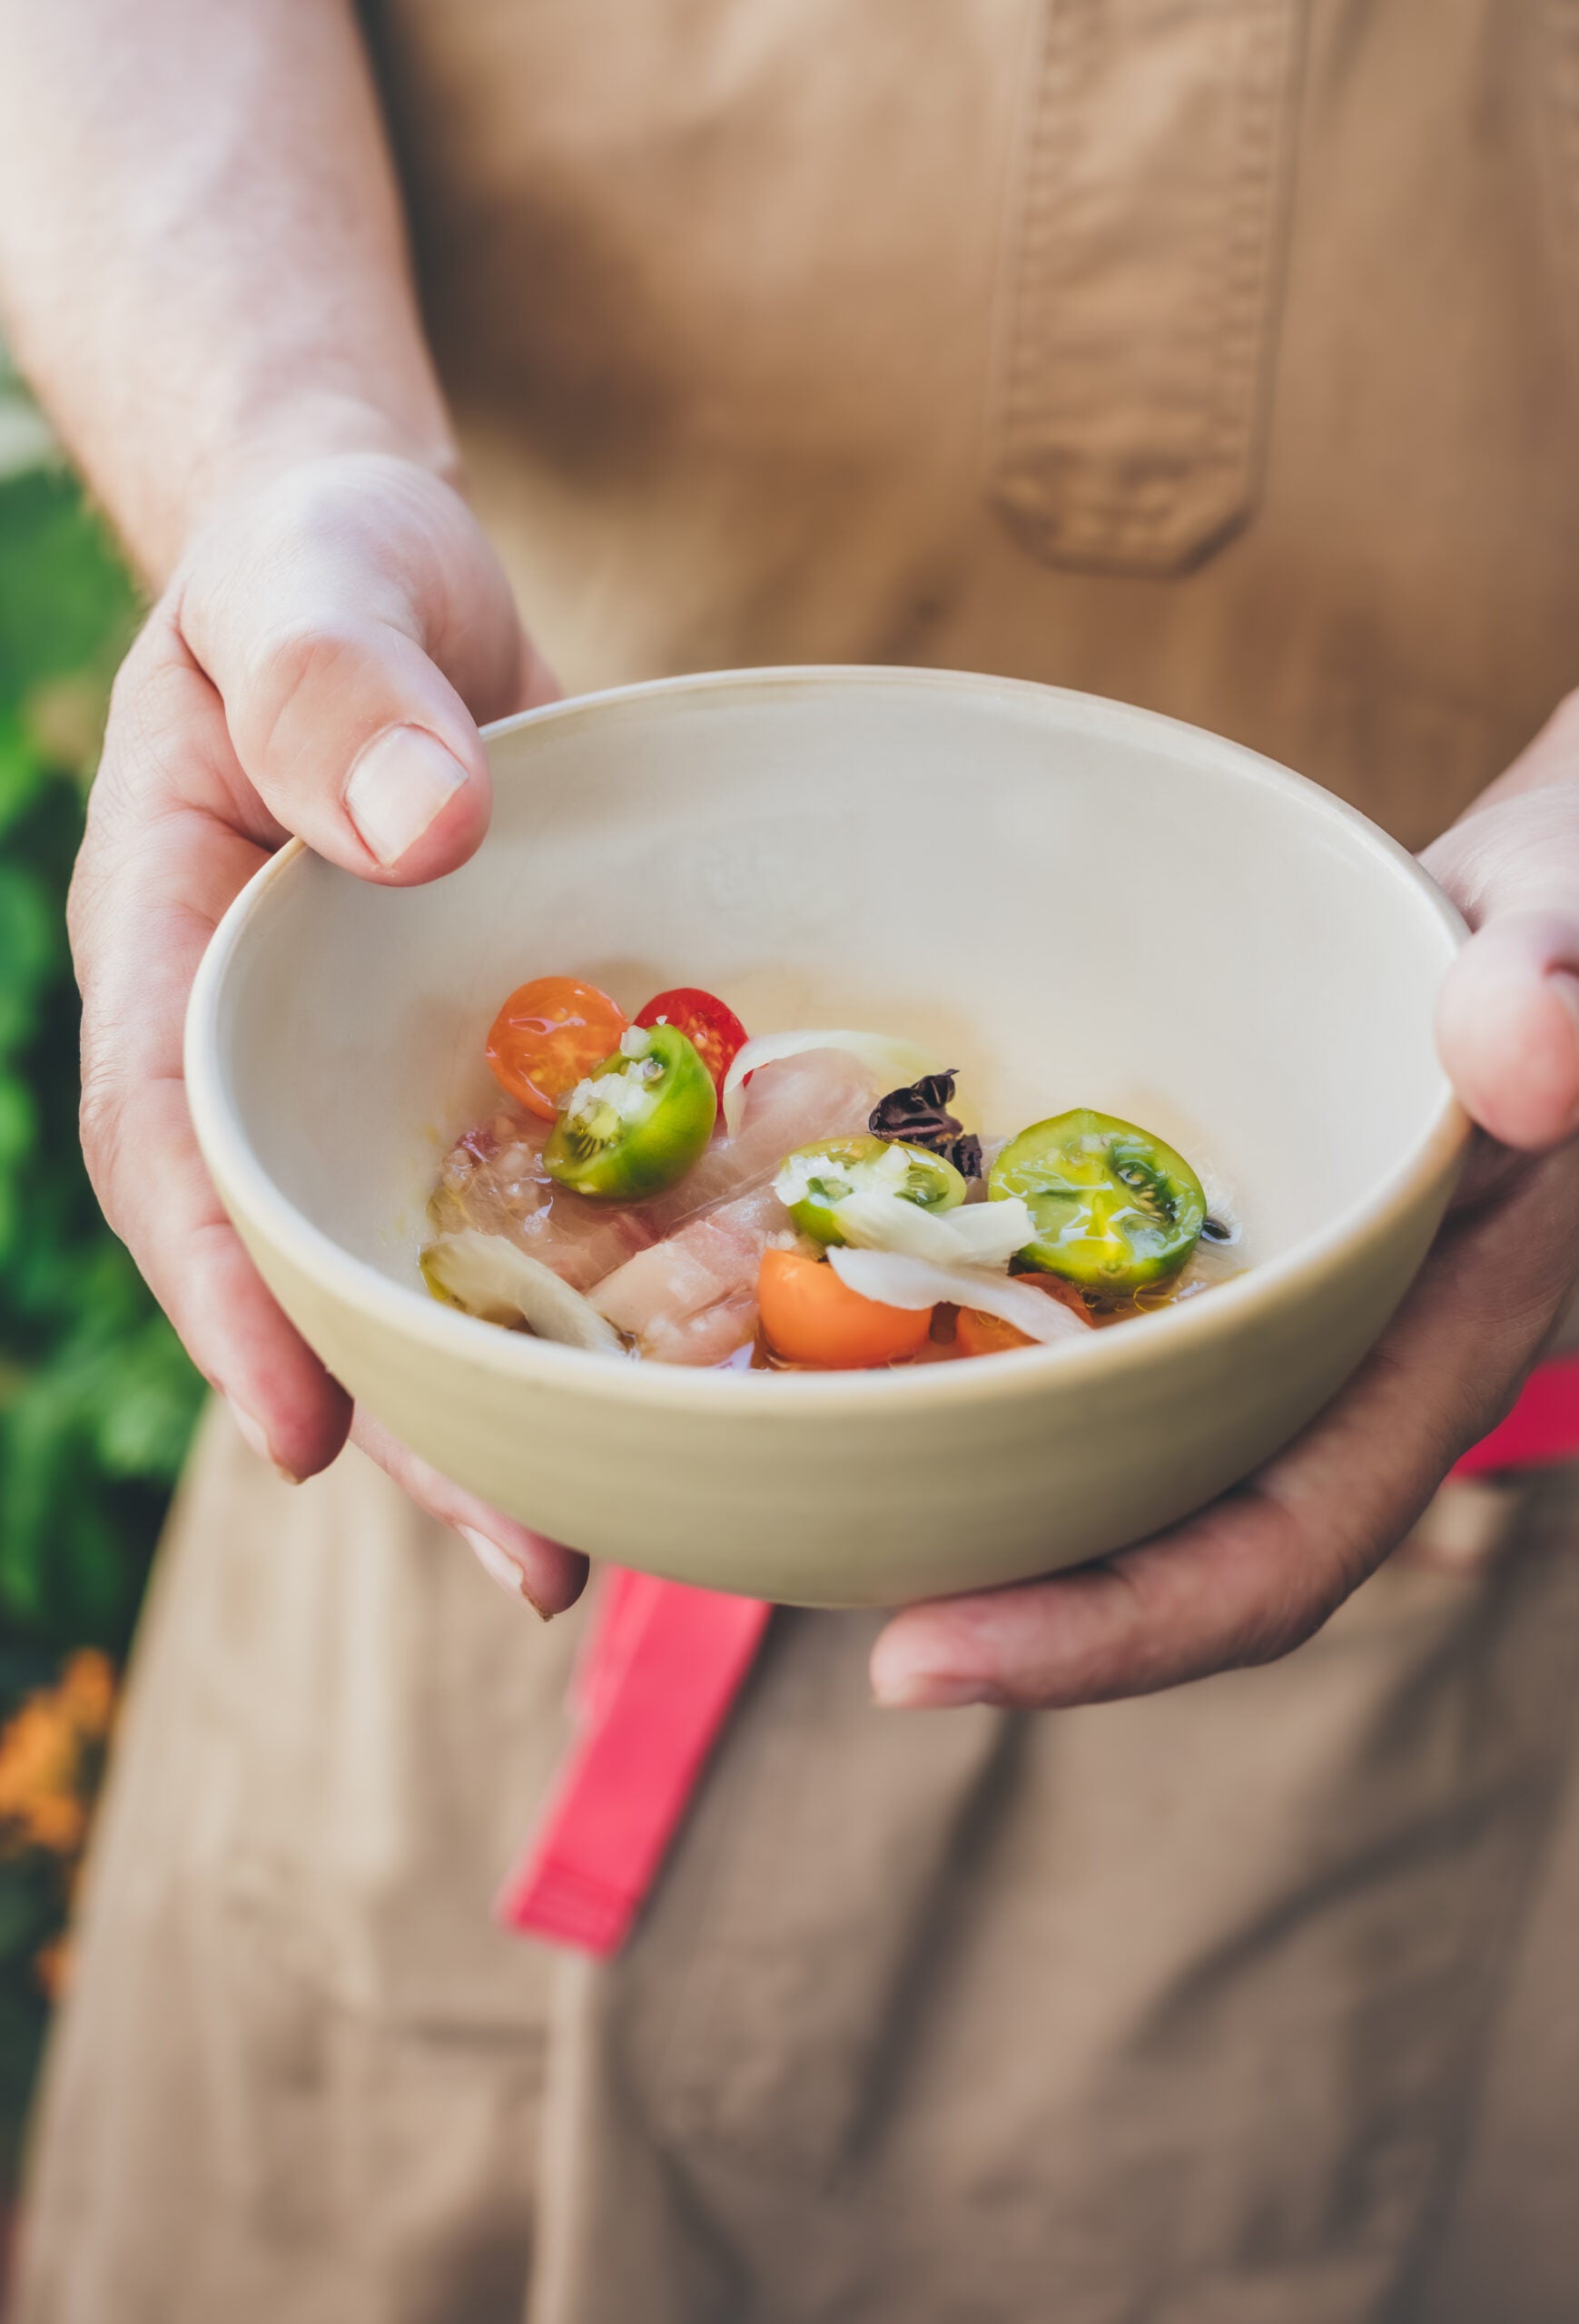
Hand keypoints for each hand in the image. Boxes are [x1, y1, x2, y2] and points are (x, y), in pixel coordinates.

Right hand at [70, 451, 586, 1615]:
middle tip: (532, 1557)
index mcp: (180, 957)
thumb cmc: (314, 565)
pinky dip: (624, 1279)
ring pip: (446, 1257)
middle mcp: (282, 1054)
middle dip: (413, 1423)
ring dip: (526, 1399)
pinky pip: (557, 1188)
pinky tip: (719, 1366)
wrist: (396, 585)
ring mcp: (396, 1075)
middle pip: (325, 1261)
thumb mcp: (302, 584)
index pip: (176, 1145)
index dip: (230, 1298)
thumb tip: (413, 832)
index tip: (302, 1434)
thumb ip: (332, 688)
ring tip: (625, 1536)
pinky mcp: (507, 1066)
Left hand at [870, 697, 1578, 1709]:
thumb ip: (1568, 982)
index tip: (907, 1660)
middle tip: (778, 1589)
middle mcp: (1326, 1366)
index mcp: (1427, 1347)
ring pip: (1094, 1461)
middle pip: (1147, 1549)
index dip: (1100, 1633)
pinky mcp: (1186, 1249)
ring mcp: (1252, 1316)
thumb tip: (1517, 1057)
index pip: (1271, 1554)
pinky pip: (1068, 1339)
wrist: (1548, 898)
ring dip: (946, 1496)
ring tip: (761, 1482)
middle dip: (980, 1600)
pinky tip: (821, 1327)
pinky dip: (957, 1359)